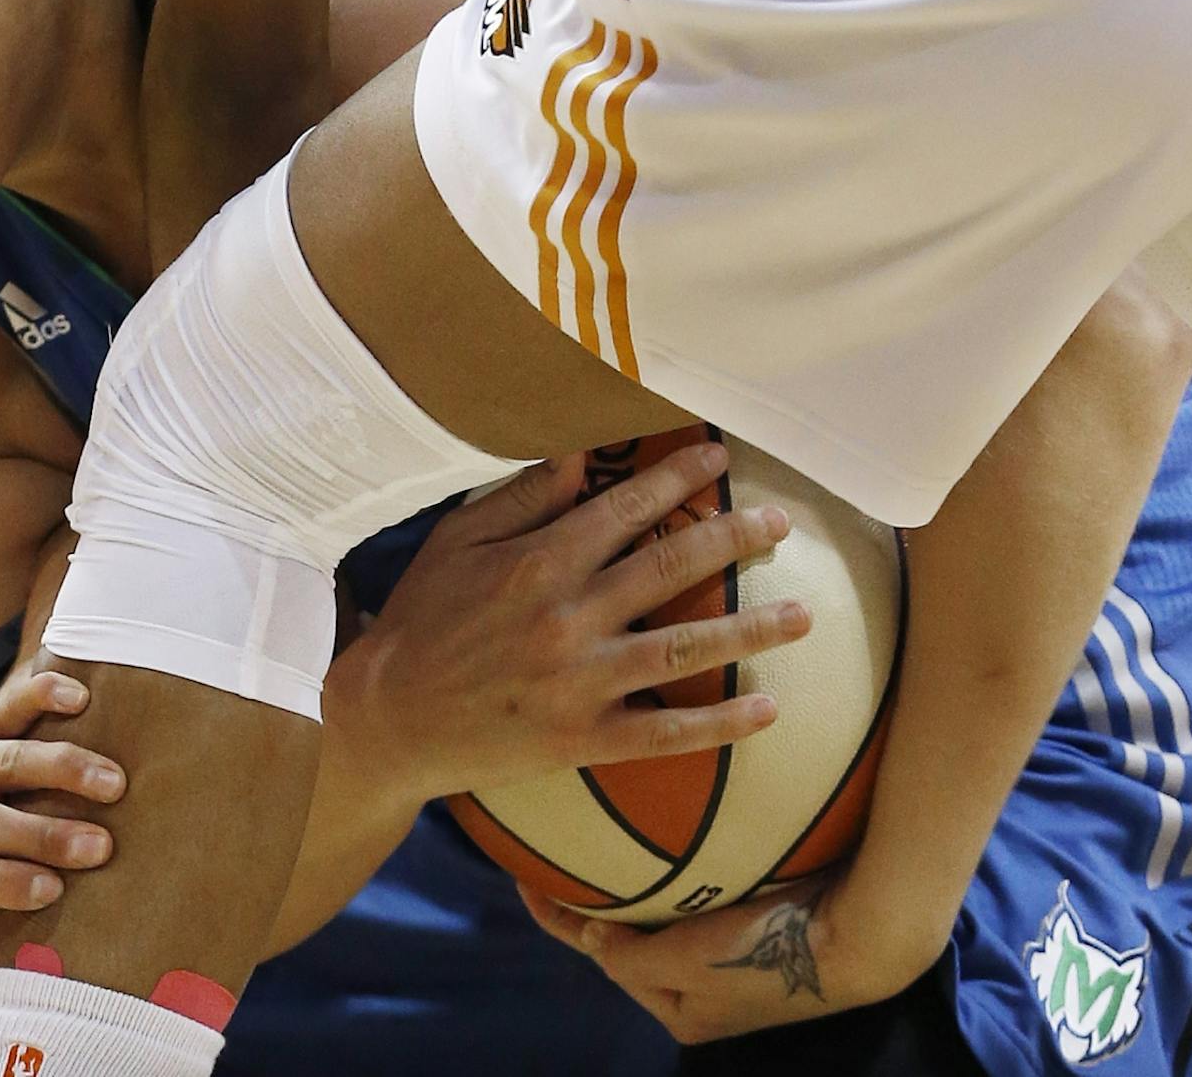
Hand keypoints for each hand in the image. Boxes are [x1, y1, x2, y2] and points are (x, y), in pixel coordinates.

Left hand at [0, 668, 125, 912]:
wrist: (0, 797)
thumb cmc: (8, 872)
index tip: (54, 890)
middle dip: (42, 835)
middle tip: (100, 846)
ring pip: (4, 763)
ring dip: (63, 772)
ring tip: (114, 784)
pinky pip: (13, 701)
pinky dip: (47, 697)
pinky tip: (83, 700)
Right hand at [338, 443, 808, 801]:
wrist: (389, 716)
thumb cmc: (422, 620)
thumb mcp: (457, 541)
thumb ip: (522, 497)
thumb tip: (579, 451)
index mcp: (539, 562)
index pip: (626, 509)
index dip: (678, 480)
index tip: (720, 459)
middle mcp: (569, 617)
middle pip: (670, 568)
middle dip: (732, 538)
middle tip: (781, 523)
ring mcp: (581, 682)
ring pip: (685, 649)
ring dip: (750, 629)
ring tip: (802, 614)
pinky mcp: (583, 739)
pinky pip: (666, 732)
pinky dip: (720, 725)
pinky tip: (767, 711)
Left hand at [522, 867, 919, 1042]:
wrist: (857, 934)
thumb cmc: (762, 951)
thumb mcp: (682, 964)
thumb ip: (627, 957)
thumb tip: (589, 938)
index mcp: (682, 1014)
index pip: (602, 958)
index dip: (557, 919)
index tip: (523, 879)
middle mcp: (701, 993)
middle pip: (627, 938)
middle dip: (592, 902)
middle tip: (550, 854)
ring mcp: (726, 961)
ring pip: (659, 914)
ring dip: (629, 885)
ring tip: (589, 842)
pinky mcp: (751, 926)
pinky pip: (694, 895)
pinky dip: (670, 873)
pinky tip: (655, 838)